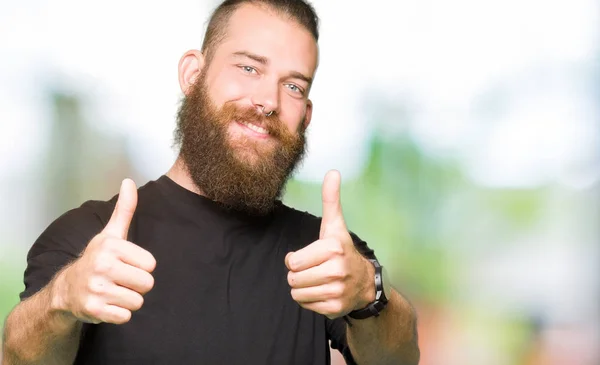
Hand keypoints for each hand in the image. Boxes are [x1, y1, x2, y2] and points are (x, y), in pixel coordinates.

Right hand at [52, 179, 155, 324]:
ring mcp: (97, 289)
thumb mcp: (110, 234)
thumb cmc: (96, 259)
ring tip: (113, 291)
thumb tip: (129, 181)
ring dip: (128, 300)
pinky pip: (126, 316)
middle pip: (148, 284)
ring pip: (138, 301)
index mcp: (111, 246)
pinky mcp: (94, 310)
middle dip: (137, 285)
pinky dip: (119, 314)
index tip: (125, 264)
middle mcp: (102, 266)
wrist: (67, 289)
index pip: (151, 264)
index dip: (141, 267)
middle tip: (120, 280)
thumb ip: (124, 209)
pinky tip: (107, 304)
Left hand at [285, 170, 374, 318]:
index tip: (310, 256)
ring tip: (318, 280)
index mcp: (332, 248)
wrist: (365, 282)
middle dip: (298, 274)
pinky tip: (323, 291)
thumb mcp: (335, 225)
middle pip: (292, 278)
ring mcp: (337, 291)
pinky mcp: (334, 308)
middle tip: (314, 269)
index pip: (292, 261)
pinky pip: (305, 305)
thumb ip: (330, 199)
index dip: (296, 259)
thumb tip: (332, 172)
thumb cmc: (342, 250)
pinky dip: (310, 300)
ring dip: (302, 288)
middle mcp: (336, 270)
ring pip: (296, 293)